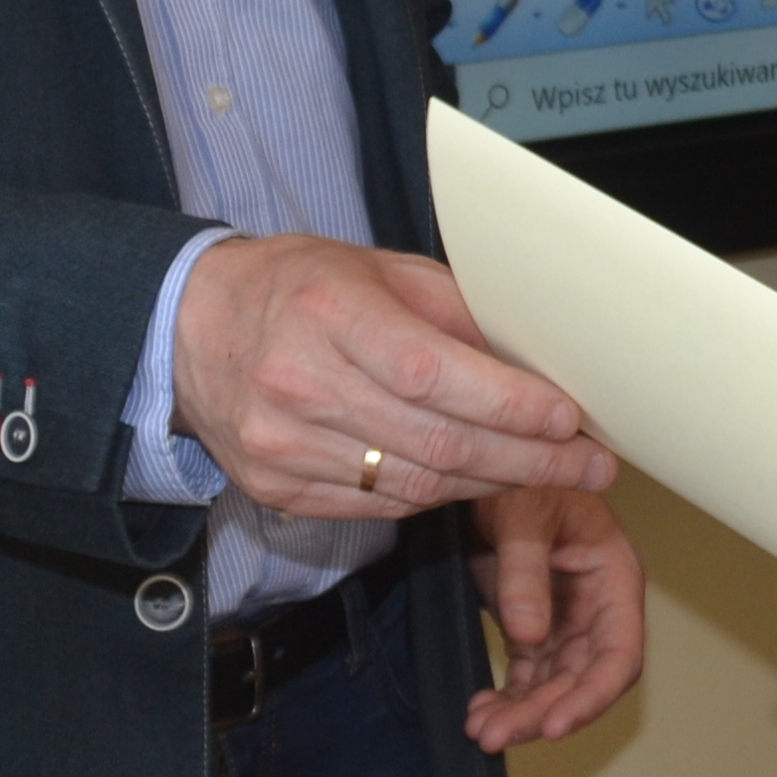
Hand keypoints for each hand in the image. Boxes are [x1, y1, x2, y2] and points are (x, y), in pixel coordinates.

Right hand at [171, 236, 616, 518]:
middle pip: (436, 441)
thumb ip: (454, 312)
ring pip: (415, 485)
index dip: (510, 404)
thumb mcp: (376, 269)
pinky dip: (438, 498)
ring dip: (493, 485)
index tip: (569, 417)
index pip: (433, 373)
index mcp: (327, 312)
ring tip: (547, 476)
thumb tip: (537, 359)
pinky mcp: (278, 489)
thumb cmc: (296, 288)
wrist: (188, 327)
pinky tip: (476, 482)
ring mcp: (284, 445)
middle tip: (589, 466)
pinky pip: (381, 507)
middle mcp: (299, 383)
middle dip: (528, 460)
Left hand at [466, 483, 645, 751]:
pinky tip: (482, 711)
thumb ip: (525, 570)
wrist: (484, 456)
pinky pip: (528, 673)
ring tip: (481, 730)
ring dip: (522, 713)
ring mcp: (564, 617)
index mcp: (613, 577)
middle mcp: (596, 605)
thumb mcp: (524, 508)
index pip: (619, 653)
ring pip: (553, 684)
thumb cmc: (522, 469)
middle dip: (543, 713)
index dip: (591, 696)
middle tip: (496, 735)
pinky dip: (509, 696)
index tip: (555, 725)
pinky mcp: (531, 621)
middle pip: (582, 679)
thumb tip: (529, 635)